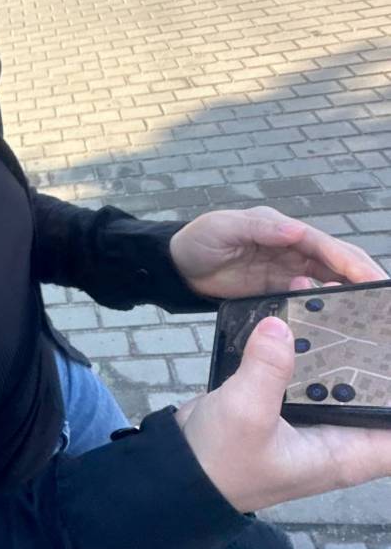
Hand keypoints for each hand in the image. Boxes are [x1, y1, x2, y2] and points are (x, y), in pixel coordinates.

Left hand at [169, 206, 385, 299]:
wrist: (178, 267)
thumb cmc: (199, 239)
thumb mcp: (224, 227)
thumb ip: (259, 228)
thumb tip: (297, 231)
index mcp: (282, 229)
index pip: (324, 245)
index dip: (350, 262)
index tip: (372, 279)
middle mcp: (291, 248)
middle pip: (336, 263)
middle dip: (362, 277)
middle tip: (383, 300)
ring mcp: (287, 271)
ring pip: (329, 281)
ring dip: (350, 294)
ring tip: (372, 313)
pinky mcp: (279, 291)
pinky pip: (309, 298)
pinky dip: (327, 306)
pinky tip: (340, 322)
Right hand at [174, 316, 390, 511]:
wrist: (181, 469)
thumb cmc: (219, 462)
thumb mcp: (246, 413)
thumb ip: (267, 368)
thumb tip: (280, 325)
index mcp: (345, 453)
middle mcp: (338, 436)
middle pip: (379, 394)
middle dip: (377, 358)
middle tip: (370, 314)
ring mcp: (314, 418)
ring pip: (346, 377)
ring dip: (345, 345)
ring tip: (341, 304)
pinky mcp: (290, 402)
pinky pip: (313, 370)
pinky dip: (312, 346)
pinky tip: (306, 314)